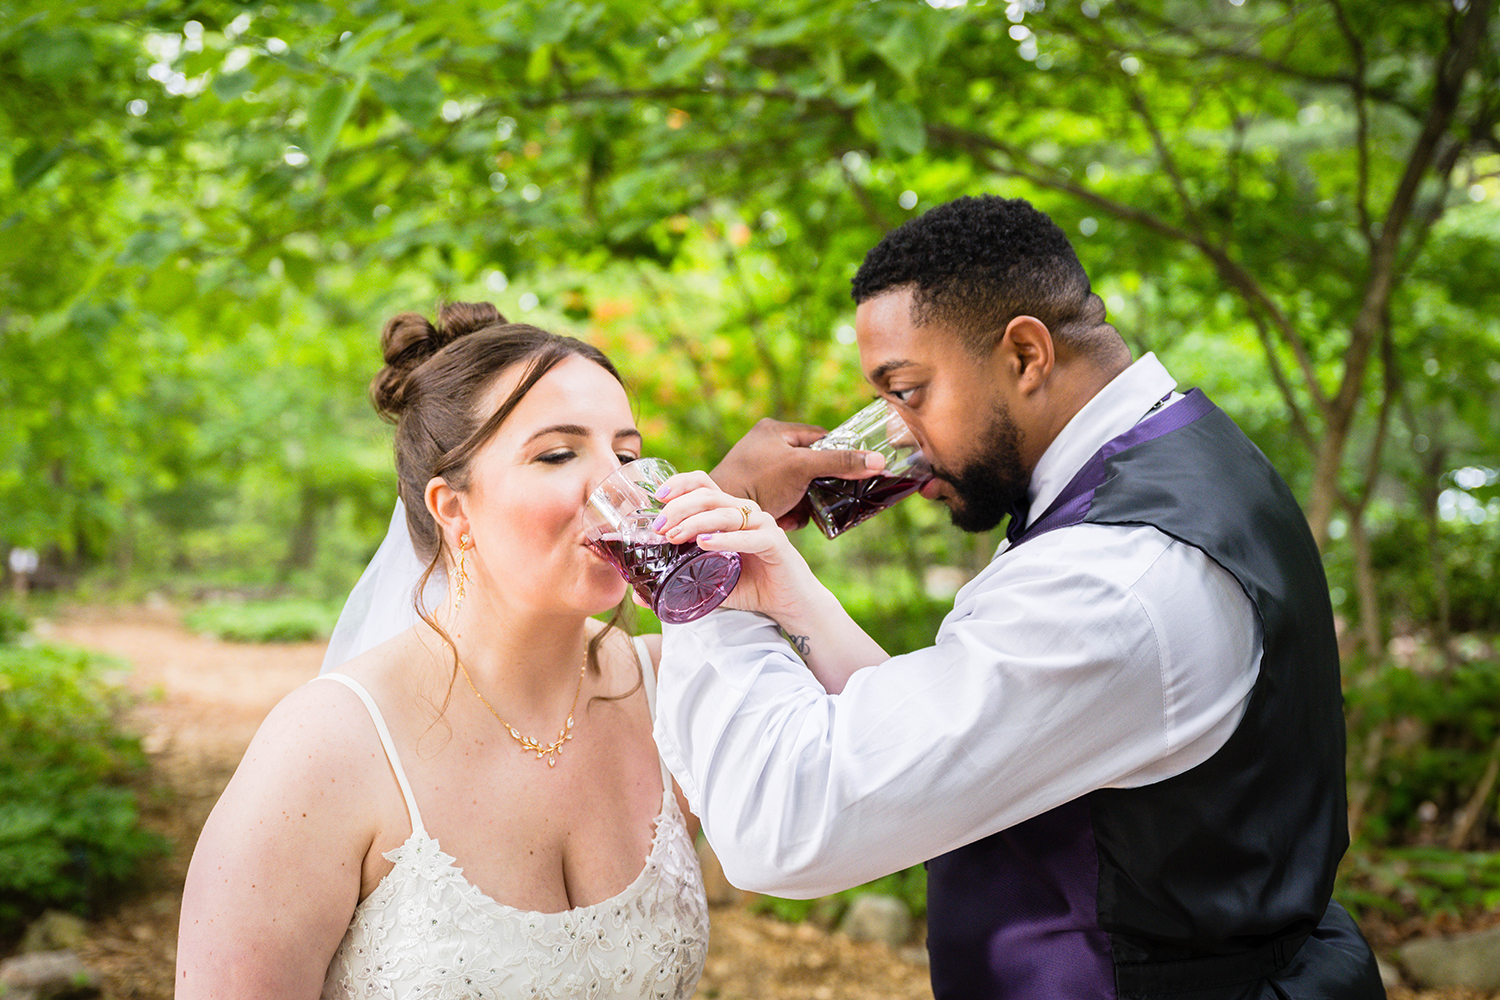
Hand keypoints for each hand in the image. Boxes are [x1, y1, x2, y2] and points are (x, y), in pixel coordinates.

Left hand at [654, 471, 825, 619]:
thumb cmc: (750, 588)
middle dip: (679, 508)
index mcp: (728, 513)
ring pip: (725, 513)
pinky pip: (748, 537)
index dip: (680, 484)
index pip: (703, 485)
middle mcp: (745, 512)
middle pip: (708, 495)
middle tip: (658, 527)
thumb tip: (637, 596)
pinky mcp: (775, 542)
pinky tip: (705, 544)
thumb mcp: (708, 582)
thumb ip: (678, 582)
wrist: (788, 605)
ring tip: (674, 537)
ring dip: (695, 522)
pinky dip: (725, 539)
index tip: (657, 497)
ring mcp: (762, 525)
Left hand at [710, 418, 884, 529]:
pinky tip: (786, 520)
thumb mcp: (803, 468)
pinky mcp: (758, 495)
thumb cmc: (758, 482)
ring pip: (800, 486)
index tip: (850, 471)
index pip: (818, 437)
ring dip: (805, 503)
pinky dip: (790, 512)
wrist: (722, 516)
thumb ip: (841, 463)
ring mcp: (760, 472)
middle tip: (823, 497)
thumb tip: (880, 461)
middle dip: (818, 485)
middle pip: (810, 464)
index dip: (836, 453)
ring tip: (798, 511)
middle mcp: (765, 447)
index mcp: (773, 430)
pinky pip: (786, 500)